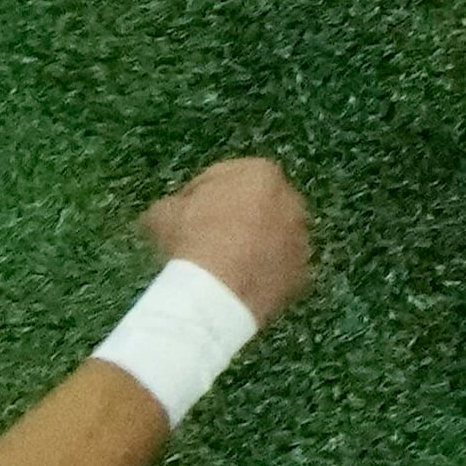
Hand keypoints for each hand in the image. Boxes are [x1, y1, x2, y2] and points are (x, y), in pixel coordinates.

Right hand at [145, 157, 313, 324]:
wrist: (217, 292)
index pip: (228, 176)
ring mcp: (301, 240)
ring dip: (253, 246)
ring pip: (273, 239)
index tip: (187, 211)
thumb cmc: (191, 240)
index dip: (203, 193)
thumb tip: (169, 212)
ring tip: (222, 265)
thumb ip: (173, 206)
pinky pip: (278, 270)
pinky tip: (237, 285)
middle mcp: (291, 201)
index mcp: (261, 173)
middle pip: (258, 206)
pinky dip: (262, 275)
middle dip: (236, 217)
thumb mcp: (163, 213)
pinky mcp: (301, 275)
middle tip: (207, 237)